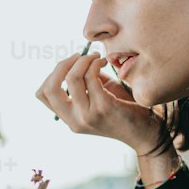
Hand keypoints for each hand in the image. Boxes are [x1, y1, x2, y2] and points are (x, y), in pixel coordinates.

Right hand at [35, 48, 164, 149]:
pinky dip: (95, 63)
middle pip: (49, 88)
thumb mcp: (98, 96)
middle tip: (80, 55)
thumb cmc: (124, 110)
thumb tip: (78, 59)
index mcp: (69, 118)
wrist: (147, 133)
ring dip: (83, 60)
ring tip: (97, 57)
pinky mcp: (104, 108)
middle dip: (62, 65)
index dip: (52, 73)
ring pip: (72, 78)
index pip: (42, 94)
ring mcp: (88, 116)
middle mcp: (74, 121)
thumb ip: (85, 81)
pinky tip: (105, 62)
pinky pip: (91, 77)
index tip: (71, 64)